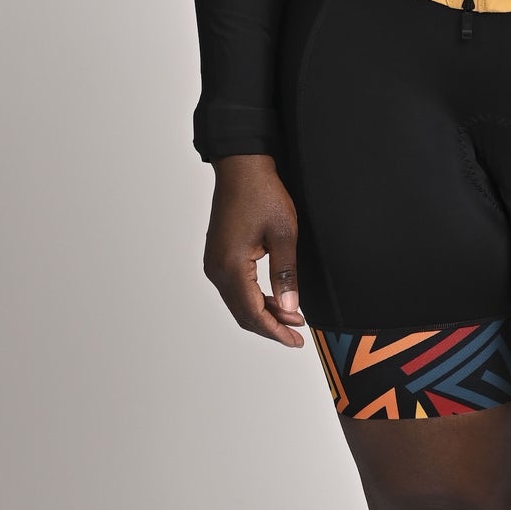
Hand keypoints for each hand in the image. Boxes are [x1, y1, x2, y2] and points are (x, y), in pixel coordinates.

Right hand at [204, 155, 305, 347]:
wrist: (241, 168)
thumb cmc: (262, 194)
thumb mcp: (284, 235)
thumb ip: (286, 275)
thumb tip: (289, 308)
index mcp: (231, 266)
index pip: (253, 313)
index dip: (275, 331)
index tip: (296, 341)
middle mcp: (216, 269)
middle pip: (242, 313)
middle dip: (270, 326)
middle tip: (297, 335)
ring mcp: (214, 263)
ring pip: (238, 302)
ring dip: (263, 313)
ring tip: (291, 316)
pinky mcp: (217, 257)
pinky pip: (234, 289)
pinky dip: (254, 299)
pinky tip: (274, 299)